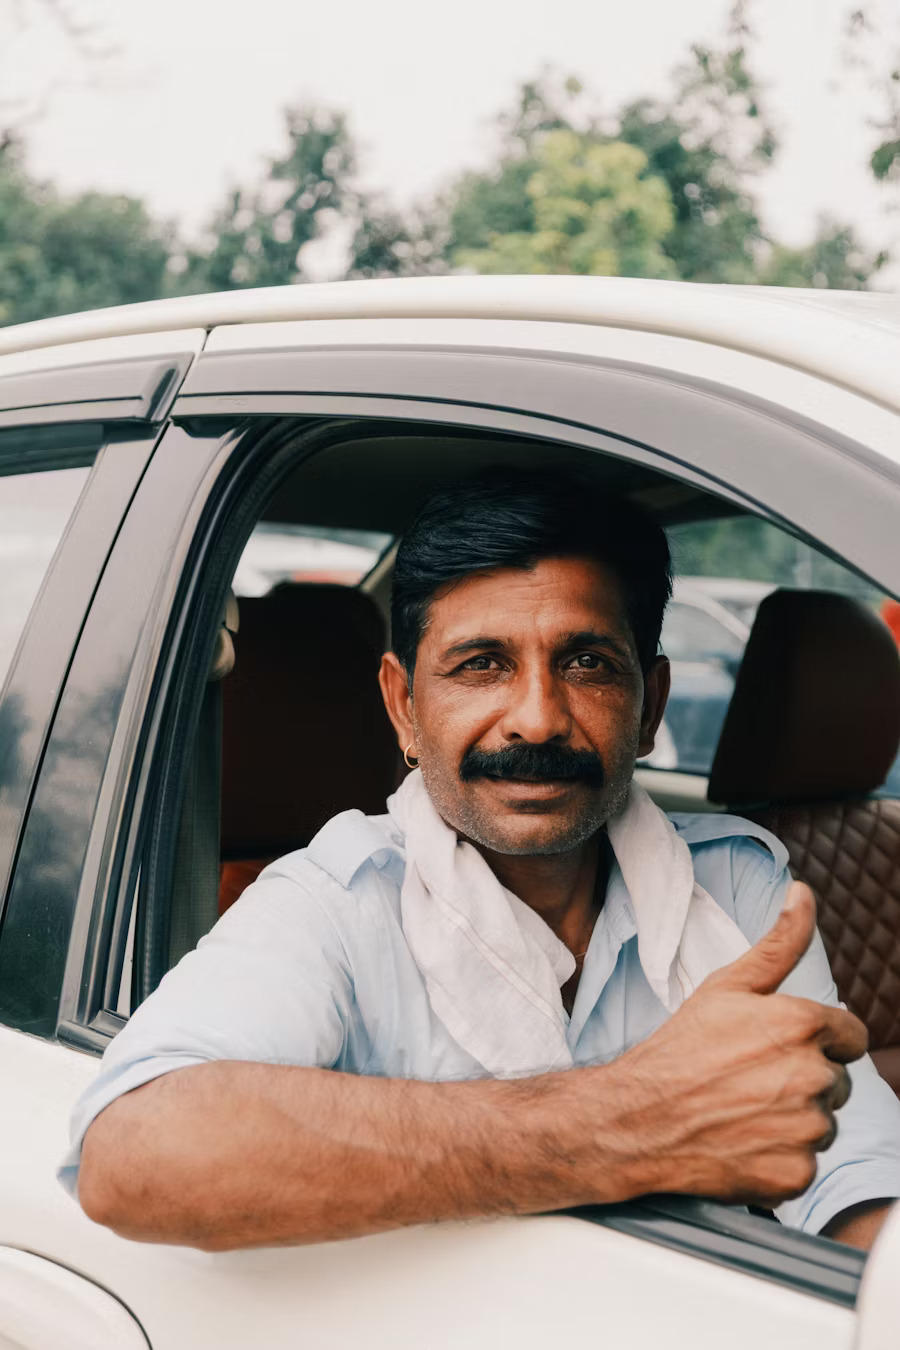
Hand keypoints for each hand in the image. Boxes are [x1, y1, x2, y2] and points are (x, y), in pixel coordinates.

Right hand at [603, 882, 867, 1207]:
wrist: (638, 1119)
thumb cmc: (680, 1049)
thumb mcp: (727, 985)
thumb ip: (778, 942)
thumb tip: (803, 893)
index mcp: (802, 1025)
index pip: (850, 1035)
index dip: (815, 1039)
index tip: (776, 1048)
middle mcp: (813, 1076)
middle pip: (836, 1080)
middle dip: (802, 1079)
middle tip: (749, 1080)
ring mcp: (806, 1129)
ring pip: (823, 1122)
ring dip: (794, 1119)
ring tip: (743, 1111)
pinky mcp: (796, 1174)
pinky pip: (807, 1162)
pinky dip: (781, 1157)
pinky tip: (744, 1141)